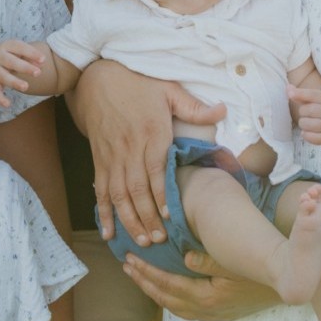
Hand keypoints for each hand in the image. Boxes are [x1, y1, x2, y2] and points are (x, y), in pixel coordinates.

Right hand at [0, 39, 47, 108]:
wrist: (0, 57)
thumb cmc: (17, 54)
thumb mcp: (24, 51)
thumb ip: (32, 56)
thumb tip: (41, 63)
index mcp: (8, 45)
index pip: (20, 48)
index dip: (32, 53)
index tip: (44, 60)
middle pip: (11, 62)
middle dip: (25, 68)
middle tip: (38, 73)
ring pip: (3, 77)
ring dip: (14, 82)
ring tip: (26, 87)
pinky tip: (8, 104)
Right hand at [68, 61, 225, 245]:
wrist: (98, 78)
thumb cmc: (138, 84)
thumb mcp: (169, 89)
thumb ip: (193, 106)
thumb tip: (222, 110)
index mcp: (151, 132)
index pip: (156, 169)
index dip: (161, 195)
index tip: (171, 216)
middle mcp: (130, 148)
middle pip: (137, 188)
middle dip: (147, 217)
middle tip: (158, 239)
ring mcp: (112, 156)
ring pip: (118, 194)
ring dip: (128, 219)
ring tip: (140, 241)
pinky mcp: (100, 161)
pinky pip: (101, 190)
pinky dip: (103, 213)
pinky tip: (109, 232)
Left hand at [121, 248, 276, 320]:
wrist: (290, 289)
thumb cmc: (263, 271)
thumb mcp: (237, 262)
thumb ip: (210, 261)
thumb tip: (185, 259)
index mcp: (208, 297)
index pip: (168, 284)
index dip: (147, 272)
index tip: (130, 259)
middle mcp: (207, 311)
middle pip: (166, 298)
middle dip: (144, 281)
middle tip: (127, 267)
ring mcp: (213, 315)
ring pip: (174, 307)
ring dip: (154, 292)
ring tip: (139, 278)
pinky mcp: (220, 315)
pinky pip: (186, 311)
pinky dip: (171, 301)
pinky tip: (165, 292)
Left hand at [287, 81, 320, 146]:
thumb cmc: (317, 107)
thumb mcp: (311, 99)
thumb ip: (299, 93)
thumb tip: (288, 88)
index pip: (313, 95)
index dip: (300, 94)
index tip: (290, 94)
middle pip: (310, 110)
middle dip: (302, 111)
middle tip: (305, 113)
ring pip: (309, 124)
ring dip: (303, 123)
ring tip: (306, 122)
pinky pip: (313, 138)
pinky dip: (306, 135)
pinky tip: (305, 132)